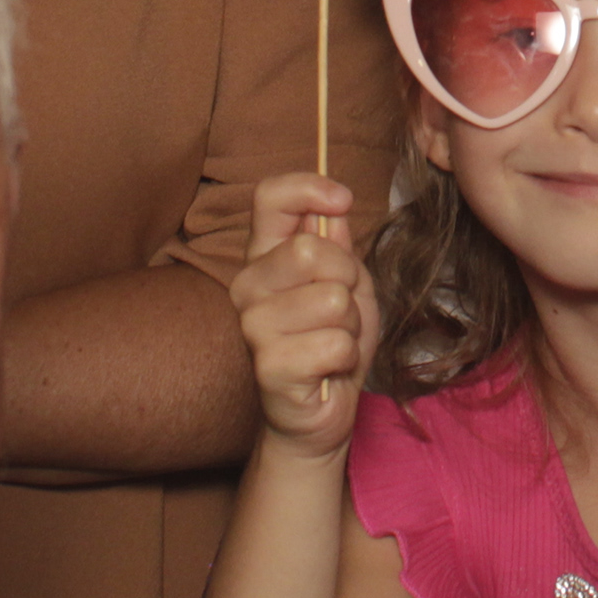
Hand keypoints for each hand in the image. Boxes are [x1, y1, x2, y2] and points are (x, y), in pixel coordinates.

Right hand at [234, 173, 377, 458]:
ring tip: (333, 340)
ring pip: (332, 300)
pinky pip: (335, 344)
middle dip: (348, 279)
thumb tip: (334, 203)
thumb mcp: (347, 280)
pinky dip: (346, 357)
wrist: (324, 408)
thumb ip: (337, 241)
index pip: (270, 197)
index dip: (310, 188)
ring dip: (349, 325)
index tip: (341, 200)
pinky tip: (328, 368)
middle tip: (341, 308)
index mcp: (264, 255)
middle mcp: (248, 285)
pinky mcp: (269, 366)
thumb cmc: (333, 338)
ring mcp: (254, 326)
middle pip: (312, 251)